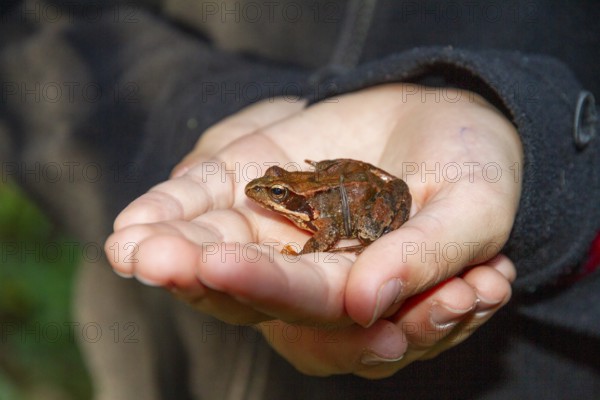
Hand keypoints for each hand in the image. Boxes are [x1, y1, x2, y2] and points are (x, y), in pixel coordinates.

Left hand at [105, 84, 521, 376]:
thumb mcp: (473, 208)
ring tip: (129, 247)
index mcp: (367, 293)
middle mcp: (316, 271)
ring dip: (173, 251)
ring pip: (221, 252)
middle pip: (253, 289)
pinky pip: (212, 201)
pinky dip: (173, 209)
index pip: (315, 303)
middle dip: (202, 277)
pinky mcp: (262, 184)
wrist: (455, 119)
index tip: (220, 267)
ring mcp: (284, 230)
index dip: (269, 287)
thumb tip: (367, 300)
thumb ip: (428, 255)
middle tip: (152, 262)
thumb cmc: (476, 168)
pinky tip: (132, 223)